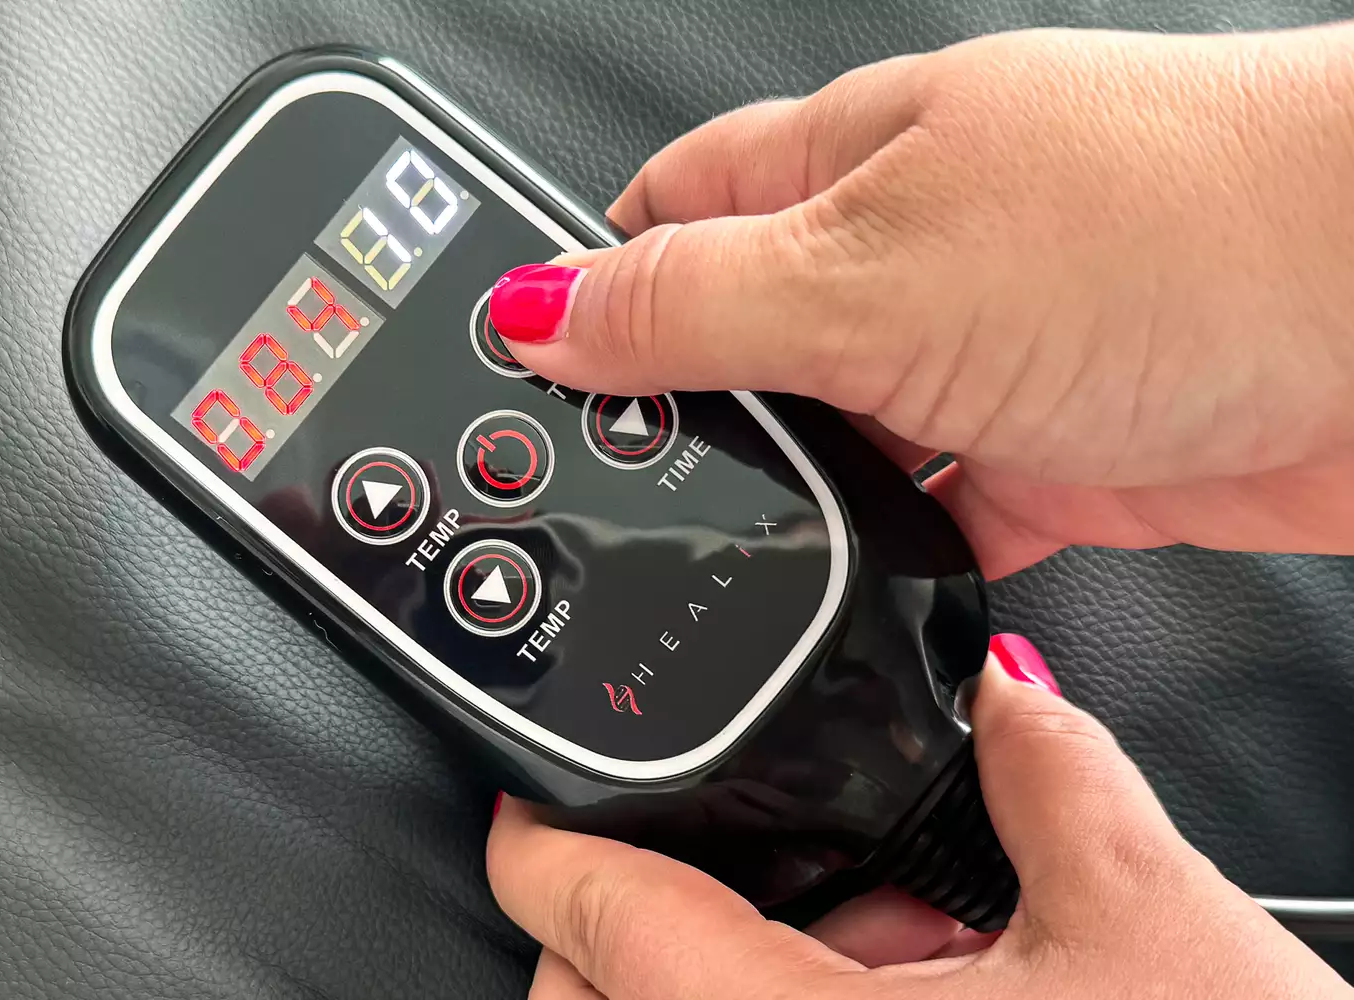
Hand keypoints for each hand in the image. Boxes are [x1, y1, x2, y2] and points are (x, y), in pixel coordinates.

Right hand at [487, 26, 1353, 576]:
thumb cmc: (1177, 224)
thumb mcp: (876, 268)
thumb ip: (696, 303)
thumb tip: (539, 310)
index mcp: (845, 165)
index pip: (665, 215)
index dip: (586, 291)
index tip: (530, 382)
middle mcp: (907, 252)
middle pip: (743, 344)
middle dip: (689, 419)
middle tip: (641, 491)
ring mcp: (978, 355)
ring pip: (837, 446)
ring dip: (804, 501)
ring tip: (770, 549)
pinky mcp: (1048, 452)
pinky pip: (936, 521)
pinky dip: (901, 562)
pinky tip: (880, 588)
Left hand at [487, 637, 1350, 999]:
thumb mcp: (1158, 933)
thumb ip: (1057, 779)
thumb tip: (1013, 693)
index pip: (599, 925)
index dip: (544, 844)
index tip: (528, 800)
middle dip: (615, 921)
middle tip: (693, 846)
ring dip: (718, 971)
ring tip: (853, 921)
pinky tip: (911, 985)